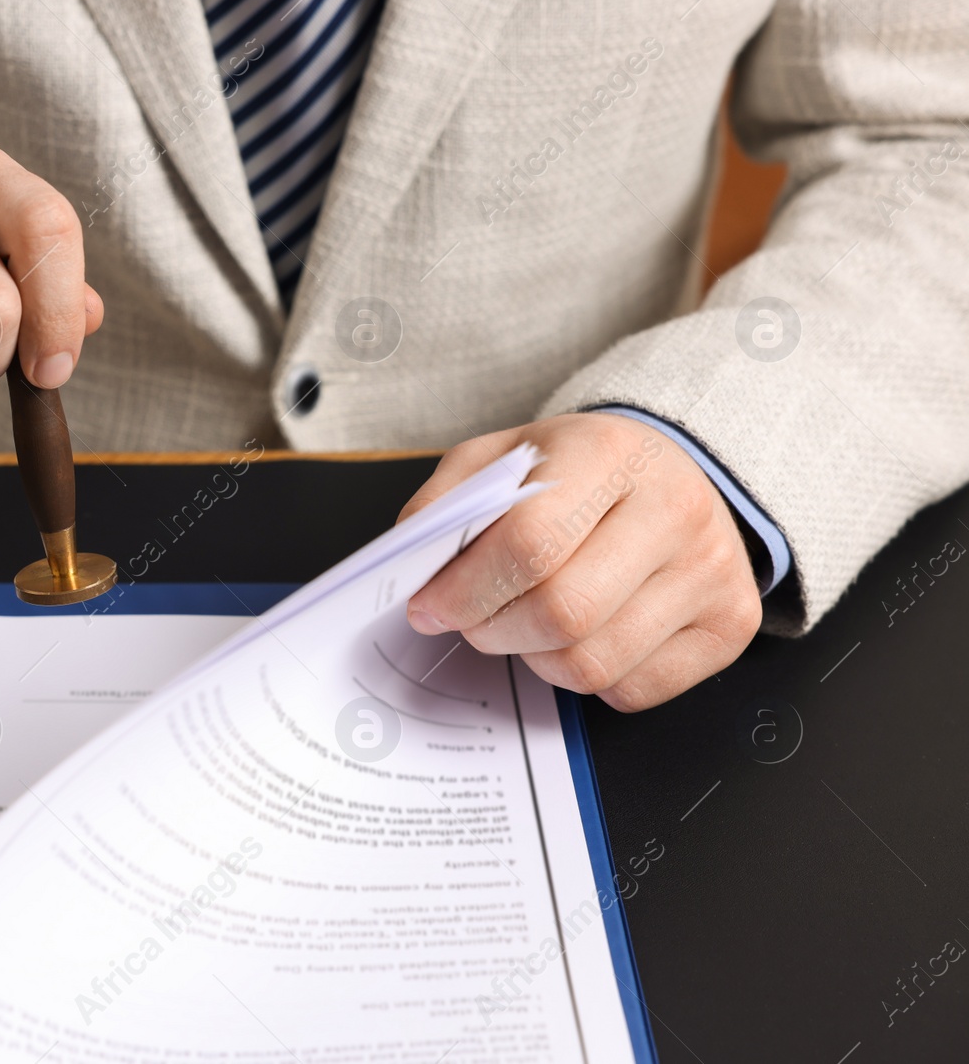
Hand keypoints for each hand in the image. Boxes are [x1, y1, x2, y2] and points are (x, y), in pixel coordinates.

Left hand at [399, 413, 761, 710]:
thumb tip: (412, 571)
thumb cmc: (576, 473)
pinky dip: (588, 681)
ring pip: (593, 664)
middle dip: (493, 631)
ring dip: (536, 659)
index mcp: (610, 453)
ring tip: (526, 624)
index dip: (464, 590)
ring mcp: (714, 572)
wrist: (673, 474)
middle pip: (562, 613)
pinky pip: (634, 691)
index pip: (529, 543)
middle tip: (472, 621)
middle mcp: (675, 510)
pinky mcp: (732, 626)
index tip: (429, 606)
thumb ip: (448, 504)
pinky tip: (581, 637)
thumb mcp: (504, 459)